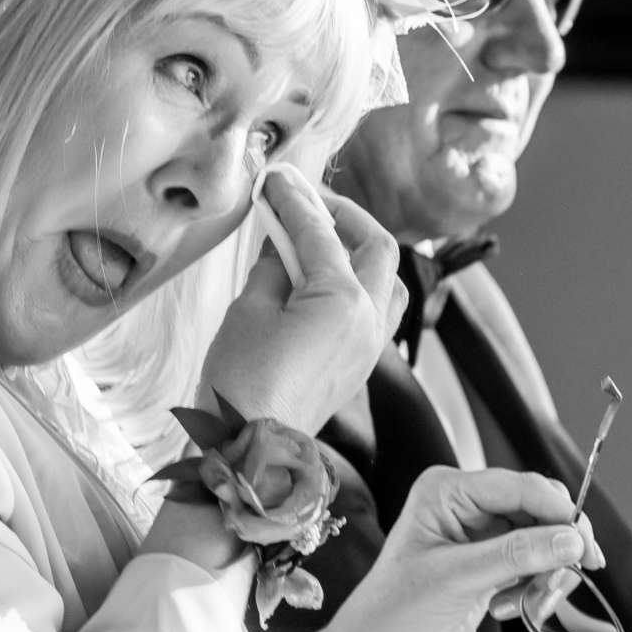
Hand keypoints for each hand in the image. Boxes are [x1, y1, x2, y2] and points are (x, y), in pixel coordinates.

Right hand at [199, 165, 399, 429]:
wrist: (251, 451)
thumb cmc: (243, 384)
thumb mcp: (249, 310)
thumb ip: (273, 266)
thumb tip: (282, 241)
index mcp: (344, 301)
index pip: (321, 234)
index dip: (296, 200)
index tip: (277, 180)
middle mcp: (370, 321)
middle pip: (377, 248)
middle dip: (344, 218)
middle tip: (307, 203)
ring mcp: (371, 347)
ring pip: (388, 283)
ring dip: (361, 253)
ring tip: (321, 241)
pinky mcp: (360, 366)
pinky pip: (377, 312)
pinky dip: (357, 286)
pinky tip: (323, 283)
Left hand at [334, 466, 604, 631]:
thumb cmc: (397, 611)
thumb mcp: (457, 578)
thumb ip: (516, 555)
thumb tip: (570, 539)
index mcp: (447, 490)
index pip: (519, 487)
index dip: (558, 513)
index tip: (584, 543)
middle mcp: (466, 505)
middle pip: (538, 509)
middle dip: (556, 545)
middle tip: (572, 574)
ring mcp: (481, 535)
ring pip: (544, 540)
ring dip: (545, 574)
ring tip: (526, 603)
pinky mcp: (492, 563)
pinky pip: (535, 564)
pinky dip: (533, 587)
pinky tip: (507, 608)